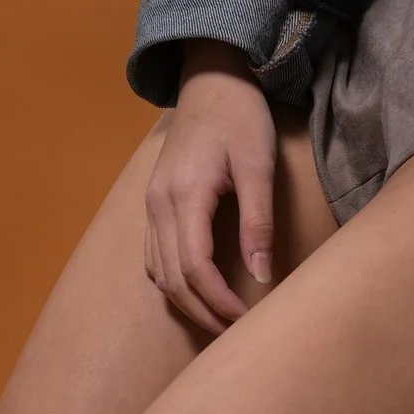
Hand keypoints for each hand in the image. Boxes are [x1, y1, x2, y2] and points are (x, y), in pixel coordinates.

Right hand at [144, 47, 280, 333]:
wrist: (211, 78)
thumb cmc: (240, 117)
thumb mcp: (258, 165)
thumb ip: (258, 221)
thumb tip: (263, 277)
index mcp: (184, 196)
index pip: (195, 268)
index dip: (219, 302)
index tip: (246, 322)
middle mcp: (158, 205)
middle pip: (172, 280)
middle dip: (203, 313)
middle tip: (236, 334)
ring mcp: (150, 204)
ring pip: (158, 273)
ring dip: (186, 303)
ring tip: (220, 321)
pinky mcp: (153, 202)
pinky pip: (154, 256)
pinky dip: (173, 282)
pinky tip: (198, 291)